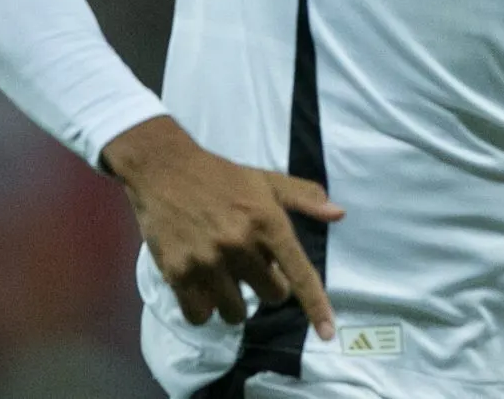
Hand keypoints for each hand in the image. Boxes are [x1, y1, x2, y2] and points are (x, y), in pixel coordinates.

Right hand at [101, 116, 344, 335]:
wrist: (164, 169)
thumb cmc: (222, 176)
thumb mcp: (267, 180)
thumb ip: (304, 198)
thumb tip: (339, 214)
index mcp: (268, 222)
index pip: (299, 273)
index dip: (316, 306)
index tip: (328, 333)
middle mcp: (241, 245)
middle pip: (270, 297)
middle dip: (266, 287)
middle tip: (250, 268)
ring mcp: (208, 261)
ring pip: (234, 313)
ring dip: (233, 302)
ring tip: (224, 277)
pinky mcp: (178, 273)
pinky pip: (200, 315)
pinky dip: (203, 308)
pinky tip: (201, 287)